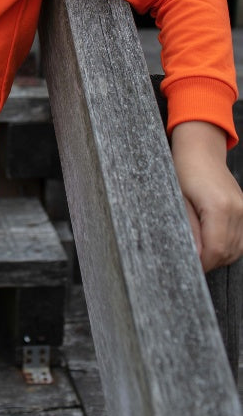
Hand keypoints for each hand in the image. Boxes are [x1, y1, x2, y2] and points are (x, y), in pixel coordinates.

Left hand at [171, 121, 242, 270]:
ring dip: (219, 255)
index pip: (215, 250)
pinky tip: (213, 241)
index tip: (190, 265)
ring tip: (201, 249)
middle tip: (191, 259)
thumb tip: (192, 255)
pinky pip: (242, 239)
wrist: (200, 150)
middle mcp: (237, 210)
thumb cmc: (185, 170)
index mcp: (219, 207)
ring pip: (237, 249)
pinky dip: (228, 246)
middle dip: (209, 261)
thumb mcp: (178, 200)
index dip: (203, 263)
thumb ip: (188, 230)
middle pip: (228, 253)